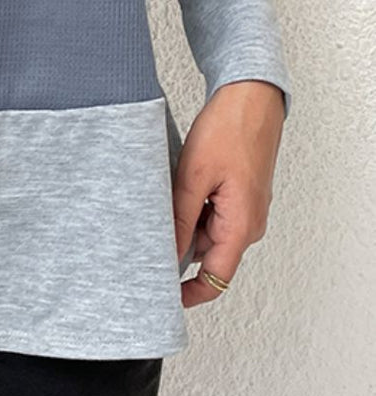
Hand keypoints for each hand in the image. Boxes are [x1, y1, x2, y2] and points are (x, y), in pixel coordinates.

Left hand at [173, 79, 285, 308]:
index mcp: (242, 227)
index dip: (189, 294)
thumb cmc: (230, 130)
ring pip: (206, 232)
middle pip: (206, 255)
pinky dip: (192, 208)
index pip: (216, 279)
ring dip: (183, 223)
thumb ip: (180, 219)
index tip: (162, 298)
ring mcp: (245, 209)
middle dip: (177, 249)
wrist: (252, 97)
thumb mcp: (194, 177)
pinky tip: (176, 188)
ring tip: (161, 199)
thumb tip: (167, 255)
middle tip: (143, 234)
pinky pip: (212, 214)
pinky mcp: (239, 195)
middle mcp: (248, 224)